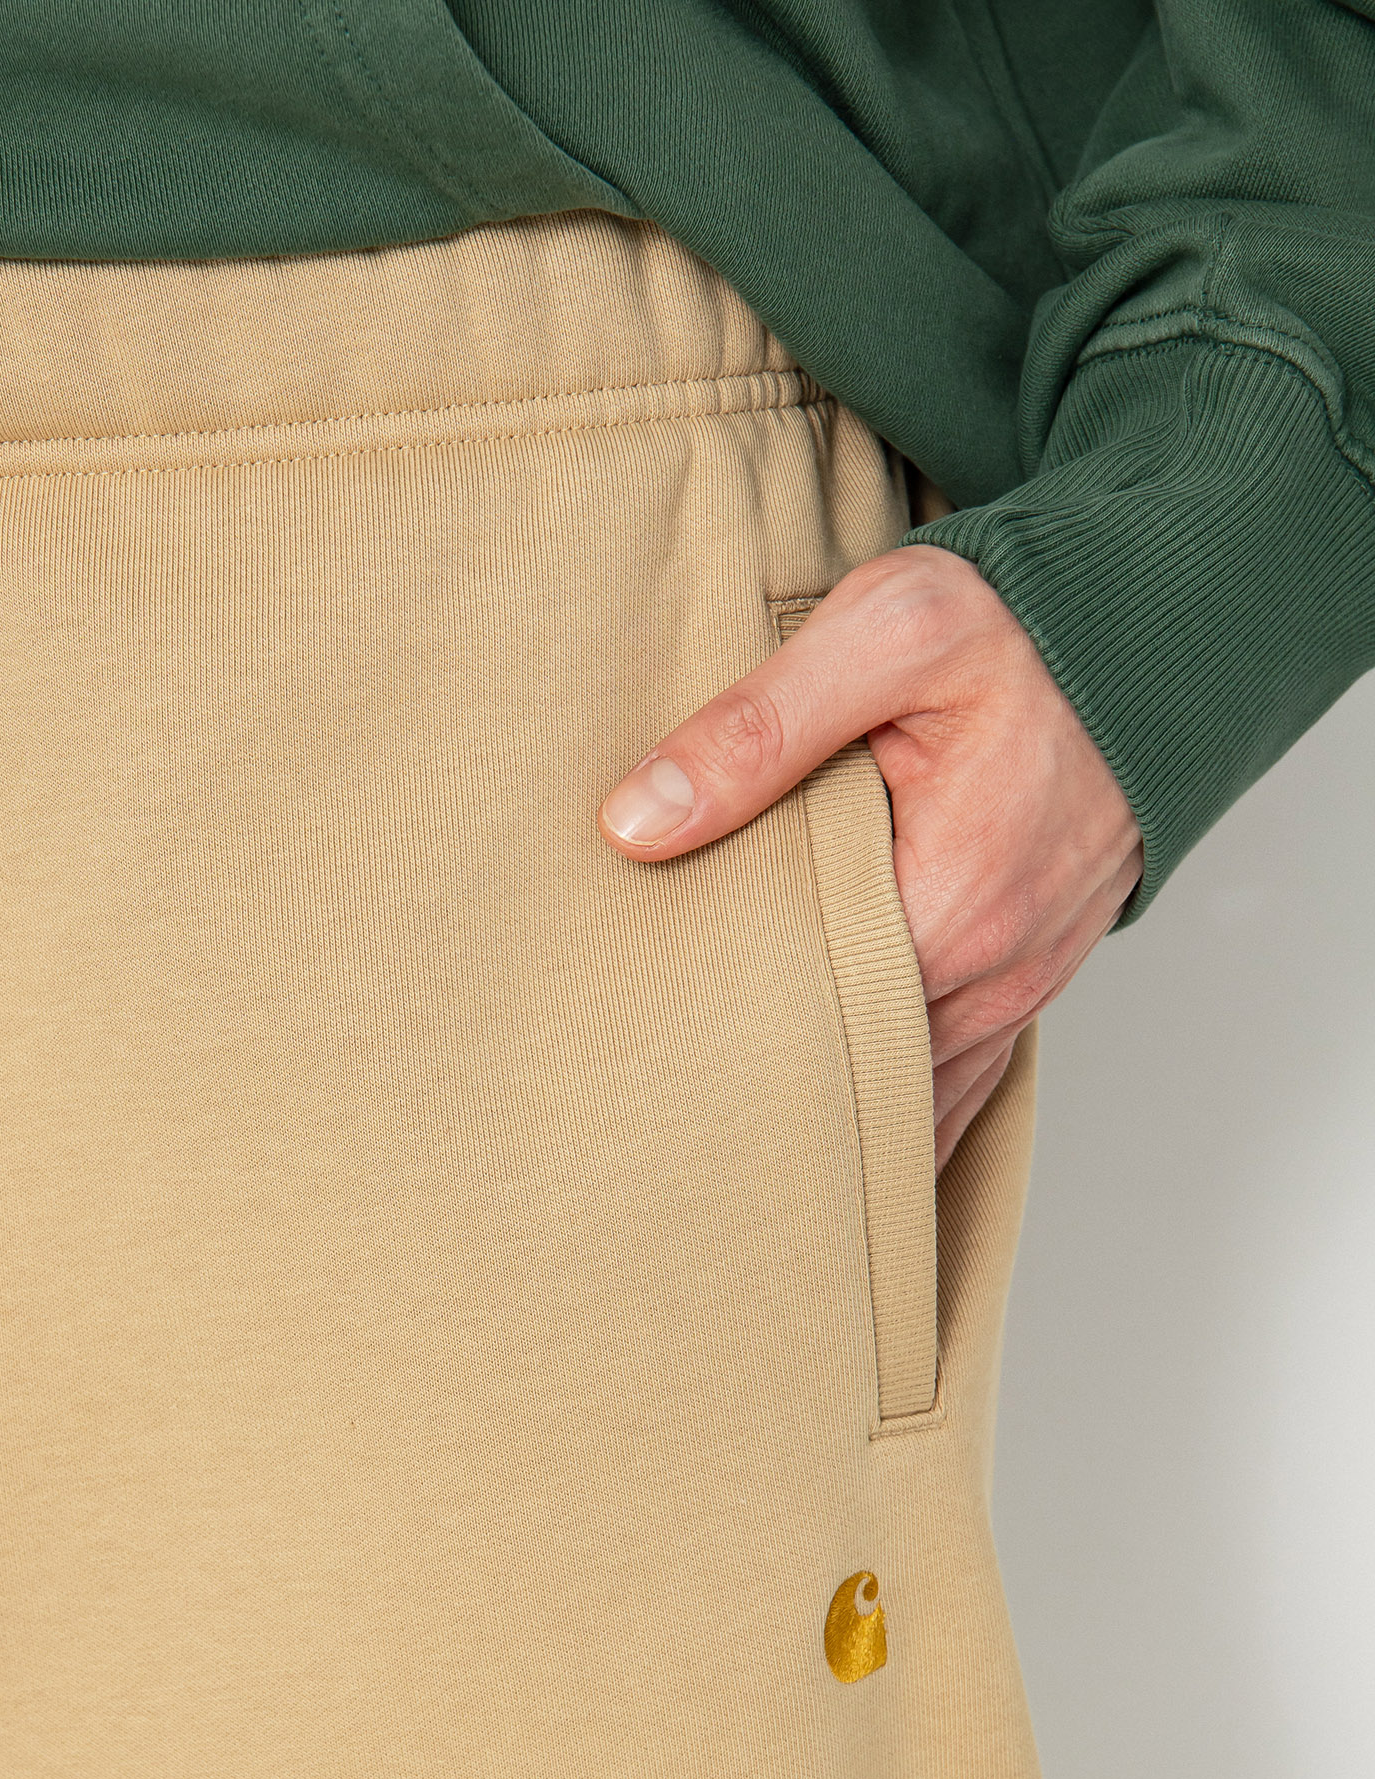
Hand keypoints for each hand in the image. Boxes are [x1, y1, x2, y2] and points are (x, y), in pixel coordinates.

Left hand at [597, 547, 1142, 1167]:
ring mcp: (1018, 984)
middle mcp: (992, 969)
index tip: (634, 1048)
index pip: (800, 1019)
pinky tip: (826, 1127)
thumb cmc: (1025, 624)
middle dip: (759, 1091)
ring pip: (905, 1094)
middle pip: (850, 1073)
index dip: (713, 1034)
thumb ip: (758, 727)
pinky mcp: (1028, 977)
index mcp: (947, 904)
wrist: (1158, 625)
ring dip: (826, 1110)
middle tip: (652, 1114)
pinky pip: (954, 1078)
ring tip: (719, 1139)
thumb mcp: (885, 633)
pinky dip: (893, 1104)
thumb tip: (636, 820)